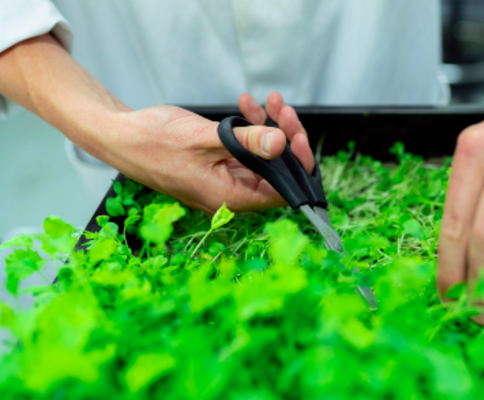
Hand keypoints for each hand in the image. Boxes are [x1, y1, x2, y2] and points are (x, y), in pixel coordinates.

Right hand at [103, 92, 313, 212]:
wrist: (119, 135)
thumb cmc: (153, 141)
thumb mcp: (206, 137)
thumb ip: (247, 142)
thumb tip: (281, 144)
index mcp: (230, 197)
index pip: (282, 191)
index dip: (297, 165)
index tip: (297, 136)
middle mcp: (230, 194)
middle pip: (276, 172)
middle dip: (284, 137)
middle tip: (282, 109)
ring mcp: (224, 180)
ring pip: (262, 158)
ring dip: (268, 128)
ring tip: (268, 101)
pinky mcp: (218, 166)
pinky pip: (245, 150)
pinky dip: (250, 129)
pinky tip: (247, 105)